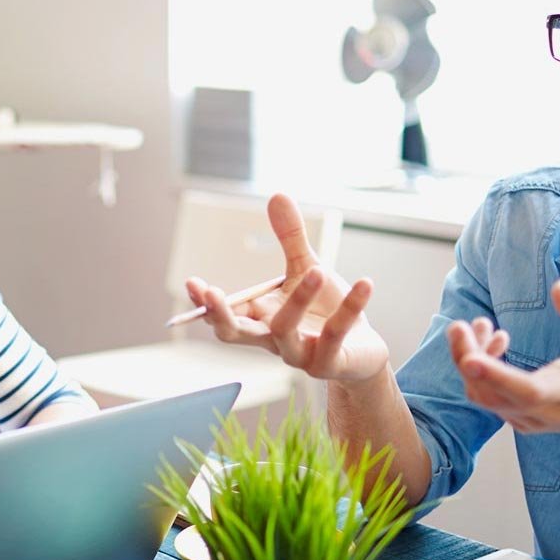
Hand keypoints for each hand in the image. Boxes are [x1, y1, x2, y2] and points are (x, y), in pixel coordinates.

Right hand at [184, 194, 389, 381]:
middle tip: (213, 293)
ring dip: (298, 301)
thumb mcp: (307, 268)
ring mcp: (298, 355)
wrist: (362, 348)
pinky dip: (350, 307)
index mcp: (260, 318)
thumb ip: (289, 238)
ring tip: (318, 271)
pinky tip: (364, 284)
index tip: (194, 283)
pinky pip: (335, 335)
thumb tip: (277, 195)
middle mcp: (273, 340)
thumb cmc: (326, 310)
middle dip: (220, 315)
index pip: (223, 315)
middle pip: (234, 334)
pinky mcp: (328, 364)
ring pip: (285, 331)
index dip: (206, 303)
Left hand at [447, 279, 559, 435]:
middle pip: (492, 395)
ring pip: (483, 395)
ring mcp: (528, 420)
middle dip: (468, 359)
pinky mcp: (517, 418)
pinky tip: (495, 340)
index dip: (497, 377)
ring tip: (481, 324)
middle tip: (458, 326)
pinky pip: (487, 395)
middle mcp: (546, 412)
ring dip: (471, 357)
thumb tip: (559, 289)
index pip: (530, 391)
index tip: (469, 360)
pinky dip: (479, 367)